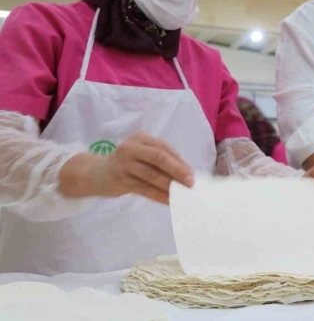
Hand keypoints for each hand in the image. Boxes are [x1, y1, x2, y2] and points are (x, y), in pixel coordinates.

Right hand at [62, 132, 194, 203]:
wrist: (96, 174)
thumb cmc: (127, 163)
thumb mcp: (142, 154)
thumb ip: (160, 159)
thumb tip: (186, 172)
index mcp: (140, 137)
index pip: (164, 148)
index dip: (179, 161)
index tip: (192, 173)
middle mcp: (131, 148)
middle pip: (159, 158)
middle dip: (177, 171)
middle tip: (190, 182)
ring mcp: (123, 164)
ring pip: (152, 175)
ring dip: (169, 185)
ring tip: (182, 193)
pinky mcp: (120, 180)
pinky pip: (144, 189)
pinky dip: (159, 195)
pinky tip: (169, 201)